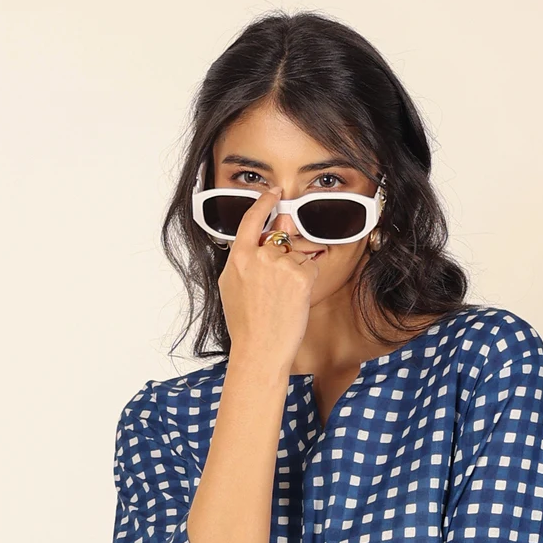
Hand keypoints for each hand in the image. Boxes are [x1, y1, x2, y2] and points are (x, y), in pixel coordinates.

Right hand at [219, 192, 321, 374]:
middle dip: (282, 259)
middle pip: (279, 242)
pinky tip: (295, 299)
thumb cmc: (246, 325)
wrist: (260, 350)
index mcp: (238, 258)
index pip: (252, 219)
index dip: (264, 203)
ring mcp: (280, 264)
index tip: (273, 193)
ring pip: (296, 255)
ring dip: (295, 272)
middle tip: (275, 289)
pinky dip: (306, 281)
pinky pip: (310, 266)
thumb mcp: (232, 286)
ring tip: (282, 299)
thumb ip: (245, 257)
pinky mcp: (300, 276)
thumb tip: (267, 235)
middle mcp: (259, 256)